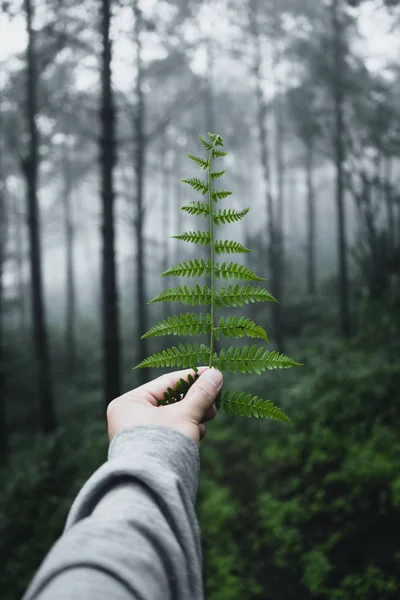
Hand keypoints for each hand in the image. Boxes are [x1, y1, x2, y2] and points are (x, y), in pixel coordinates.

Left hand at [107, 367, 222, 445]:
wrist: (150, 489)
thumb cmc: (162, 445)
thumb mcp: (185, 415)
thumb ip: (201, 394)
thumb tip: (216, 374)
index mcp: (129, 403)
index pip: (165, 382)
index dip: (192, 376)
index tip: (212, 372)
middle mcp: (128, 417)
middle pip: (169, 400)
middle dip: (195, 400)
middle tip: (215, 400)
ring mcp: (137, 435)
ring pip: (171, 417)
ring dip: (193, 416)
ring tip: (210, 417)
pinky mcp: (147, 450)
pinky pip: (169, 431)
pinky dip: (185, 429)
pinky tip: (199, 433)